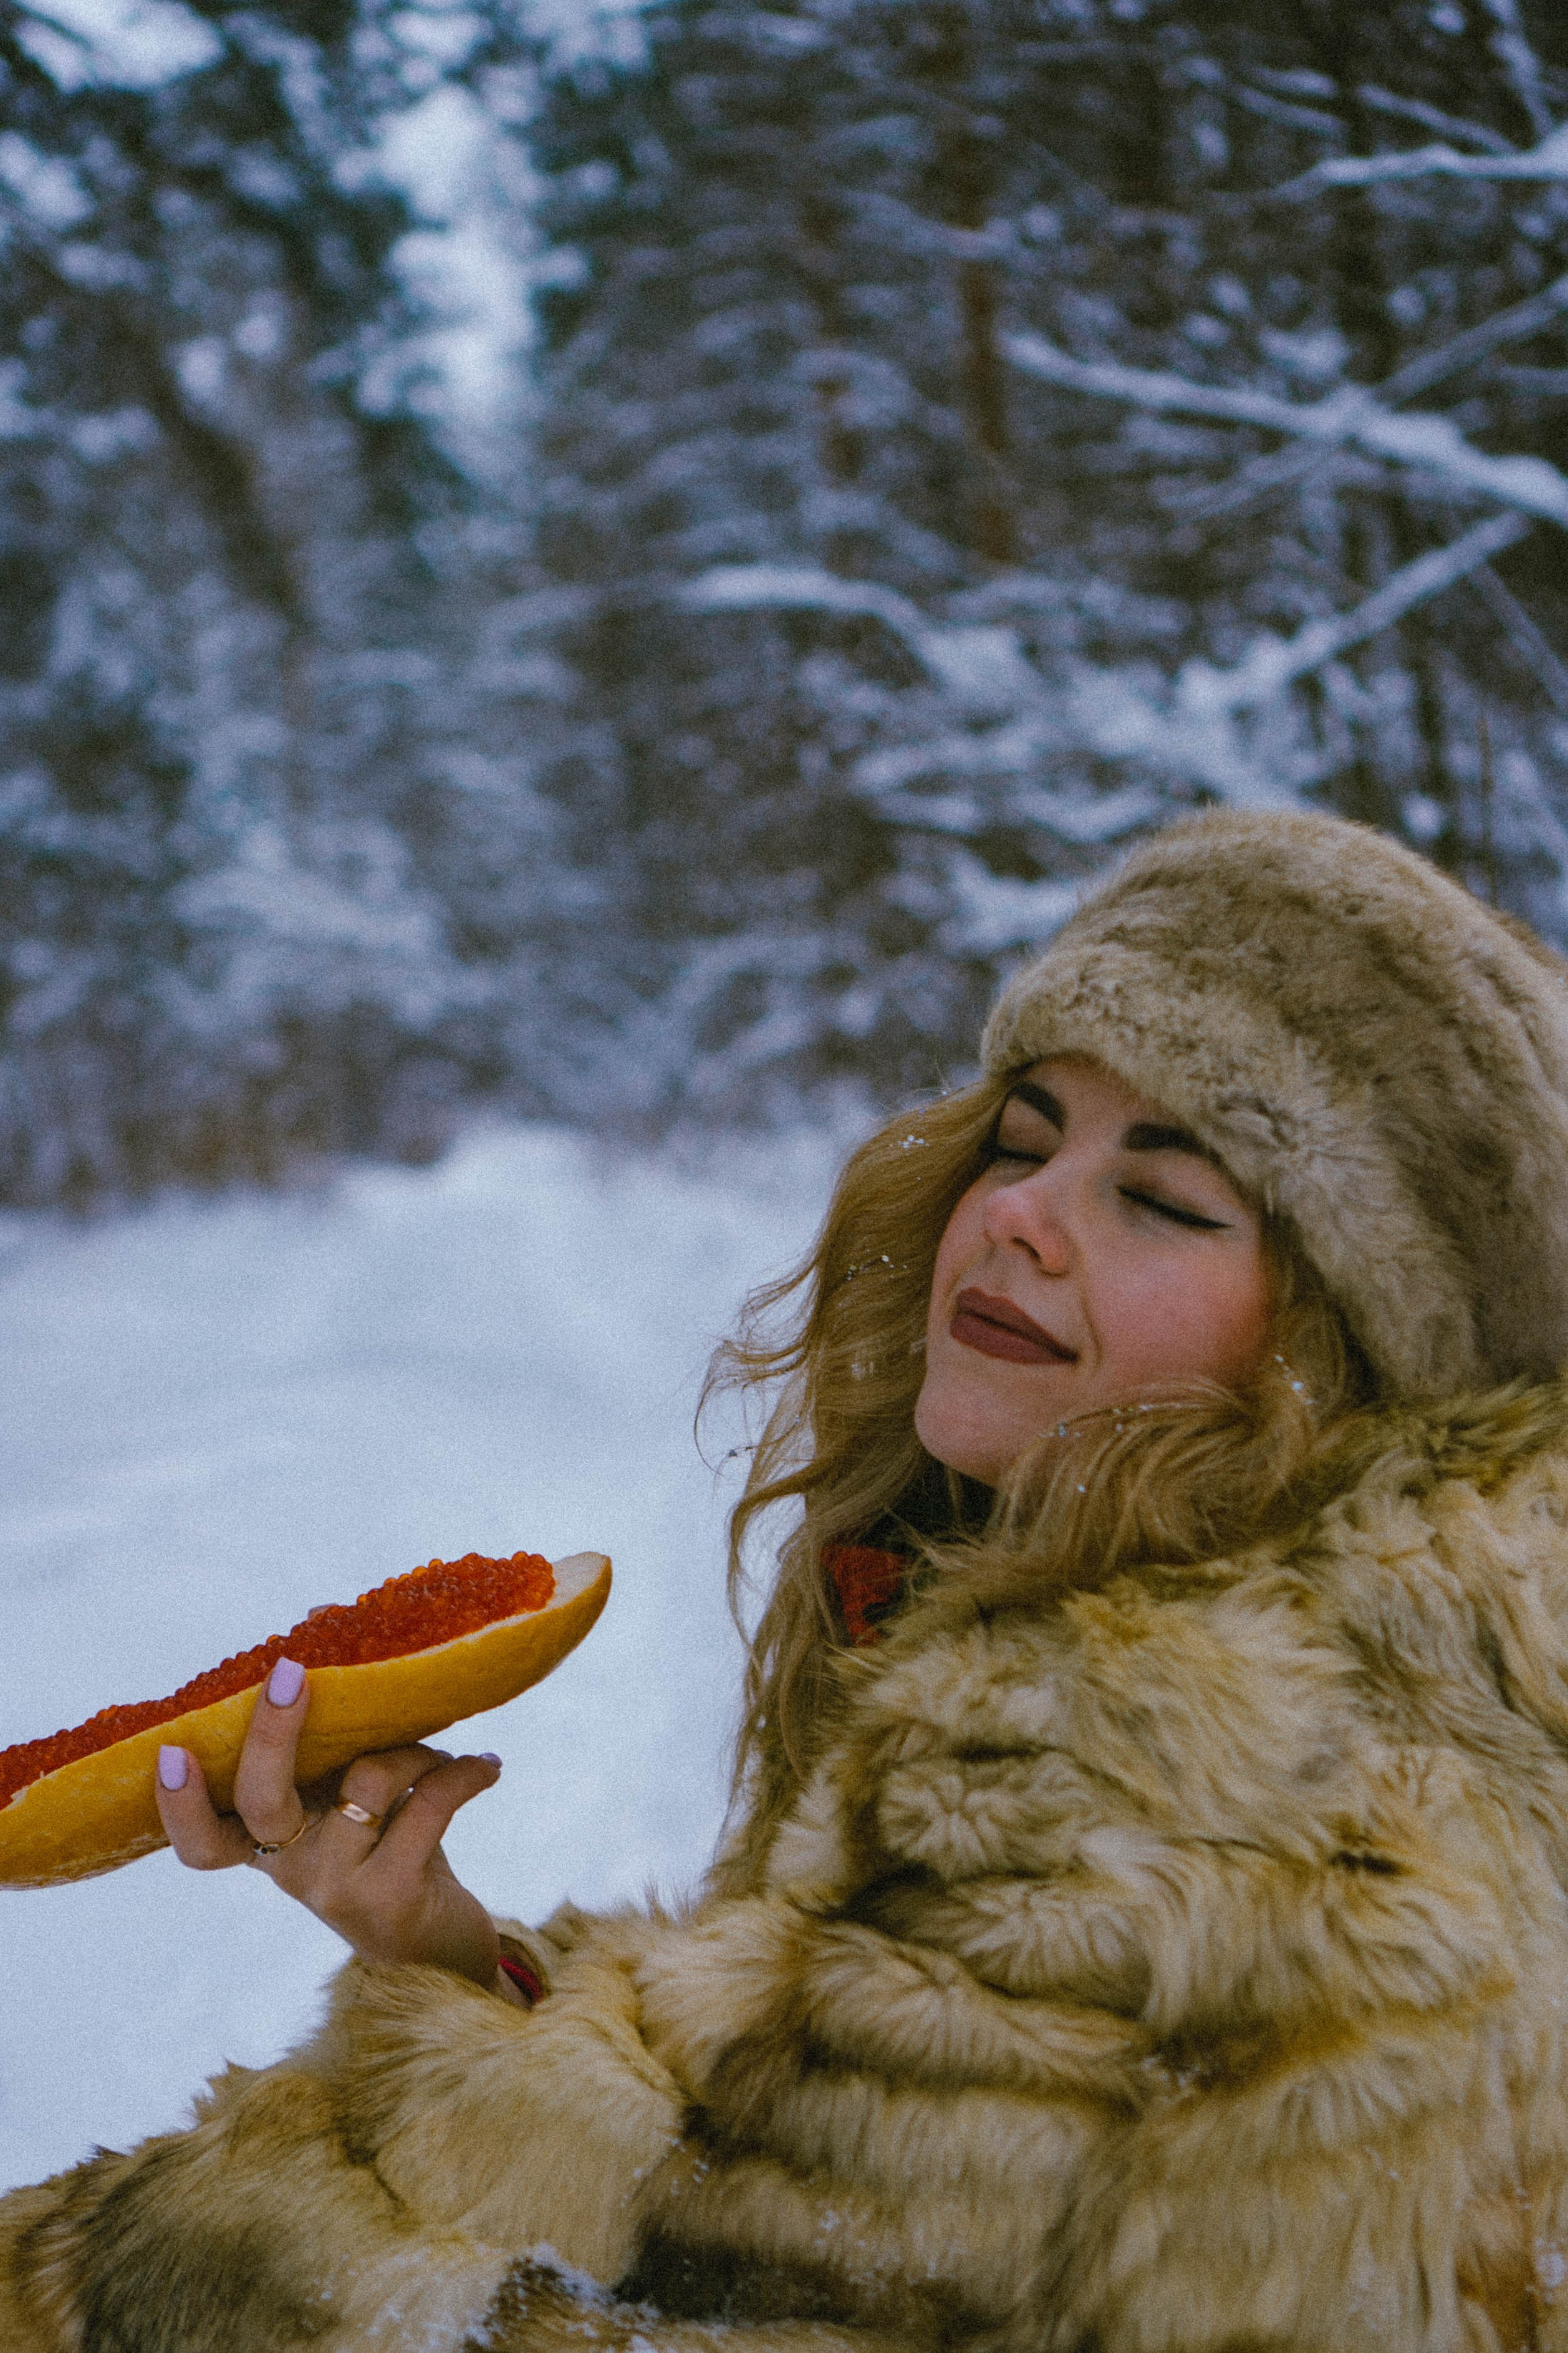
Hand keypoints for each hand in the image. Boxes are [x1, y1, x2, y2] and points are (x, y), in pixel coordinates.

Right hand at [154, 1655, 510, 1991]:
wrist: (445, 1954)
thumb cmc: (393, 1860)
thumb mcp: (350, 1811)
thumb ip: (331, 1752)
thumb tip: (321, 1628)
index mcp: (271, 1850)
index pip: (201, 1843)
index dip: (179, 1803)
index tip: (169, 1750)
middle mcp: (293, 1873)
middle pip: (262, 1800)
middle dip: (273, 1731)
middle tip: (291, 1672)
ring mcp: (339, 1889)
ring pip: (369, 1778)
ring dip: (417, 1748)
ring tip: (447, 1755)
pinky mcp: (394, 1897)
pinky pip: (428, 1804)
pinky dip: (464, 1773)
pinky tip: (487, 1767)